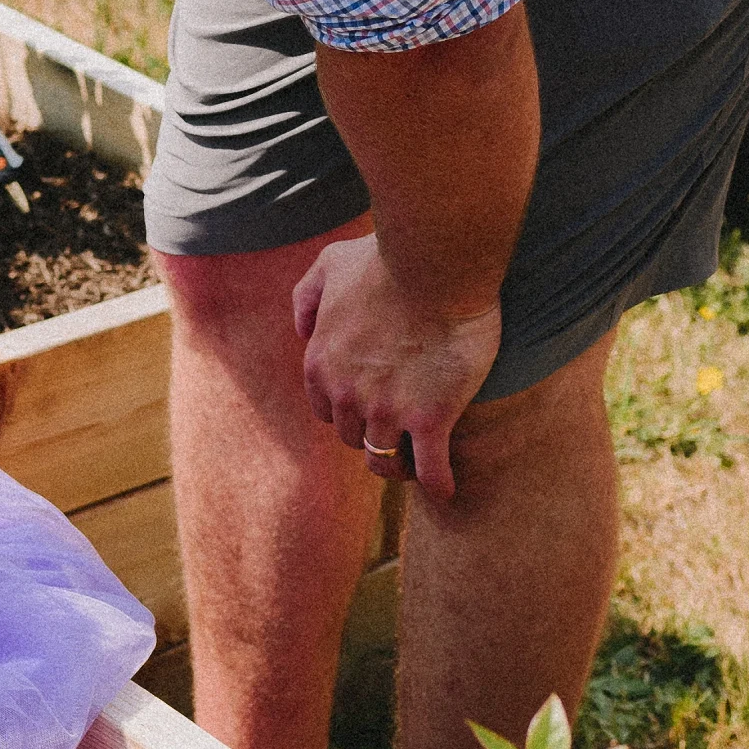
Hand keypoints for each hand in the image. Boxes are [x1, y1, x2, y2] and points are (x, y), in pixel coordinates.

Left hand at [292, 235, 500, 500]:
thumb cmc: (386, 259)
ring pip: (385, 461)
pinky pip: (430, 470)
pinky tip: (445, 489)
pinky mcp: (429, 418)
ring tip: (417, 463)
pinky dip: (437, 483)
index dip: (347, 412)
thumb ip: (307, 296)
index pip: (325, 411)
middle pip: (353, 437)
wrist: (433, 263)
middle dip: (371, 435)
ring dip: (399, 465)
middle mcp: (346, 394)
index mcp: (321, 363)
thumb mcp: (330, 265)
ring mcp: (387, 410)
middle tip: (397, 433)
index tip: (367, 410)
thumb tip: (303, 330)